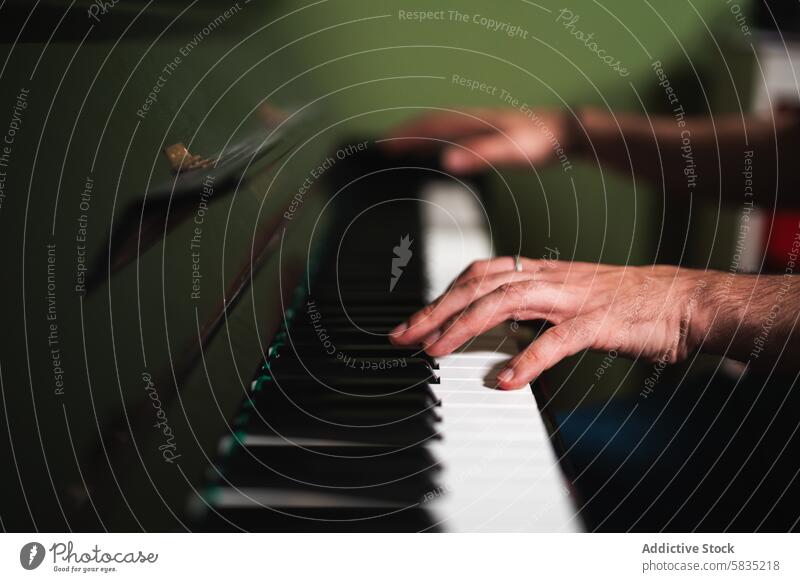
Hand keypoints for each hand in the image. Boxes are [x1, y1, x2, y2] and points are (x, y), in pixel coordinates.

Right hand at [382, 108, 576, 172]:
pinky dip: (438, 141)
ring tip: (401, 149)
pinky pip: (454, 134)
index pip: (429, 126)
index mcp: (471, 122)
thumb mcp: (509, 151)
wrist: (563, 132)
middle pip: (430, 124)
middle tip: (383, 147)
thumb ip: (479, 155)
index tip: (384, 145)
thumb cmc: (539, 141)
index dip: (404, 136)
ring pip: (440, 128)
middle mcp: (471, 120)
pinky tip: (439, 152)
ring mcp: (478, 126)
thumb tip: (447, 161)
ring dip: (419, 136)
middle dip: (404, 135)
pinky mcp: (487, 133)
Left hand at [389, 258, 711, 388]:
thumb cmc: (627, 303)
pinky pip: (558, 340)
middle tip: (405, 337)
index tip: (412, 322)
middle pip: (481, 284)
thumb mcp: (568, 300)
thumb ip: (531, 310)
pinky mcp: (600, 322)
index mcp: (543, 272)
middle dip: (437, 310)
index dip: (442, 295)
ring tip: (437, 351)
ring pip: (508, 301)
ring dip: (466, 326)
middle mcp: (552, 279)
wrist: (684, 300)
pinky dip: (528, 359)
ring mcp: (575, 297)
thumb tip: (492, 329)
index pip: (479, 274)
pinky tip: (504, 380)